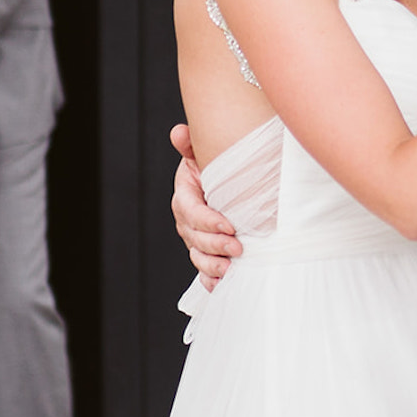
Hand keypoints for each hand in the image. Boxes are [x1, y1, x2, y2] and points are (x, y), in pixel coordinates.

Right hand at [171, 122, 240, 287]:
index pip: (192, 212)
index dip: (209, 221)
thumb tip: (179, 132)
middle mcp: (186, 221)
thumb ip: (190, 145)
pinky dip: (211, 280)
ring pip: (198, 257)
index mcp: (185, 197)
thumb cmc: (213, 167)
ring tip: (231, 269)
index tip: (229, 225)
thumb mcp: (202, 154)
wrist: (222, 183)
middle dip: (216, 245)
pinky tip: (222, 285)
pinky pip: (203, 270)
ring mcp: (194, 239)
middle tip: (238, 247)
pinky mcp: (204, 252)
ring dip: (213, 266)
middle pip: (195, 238)